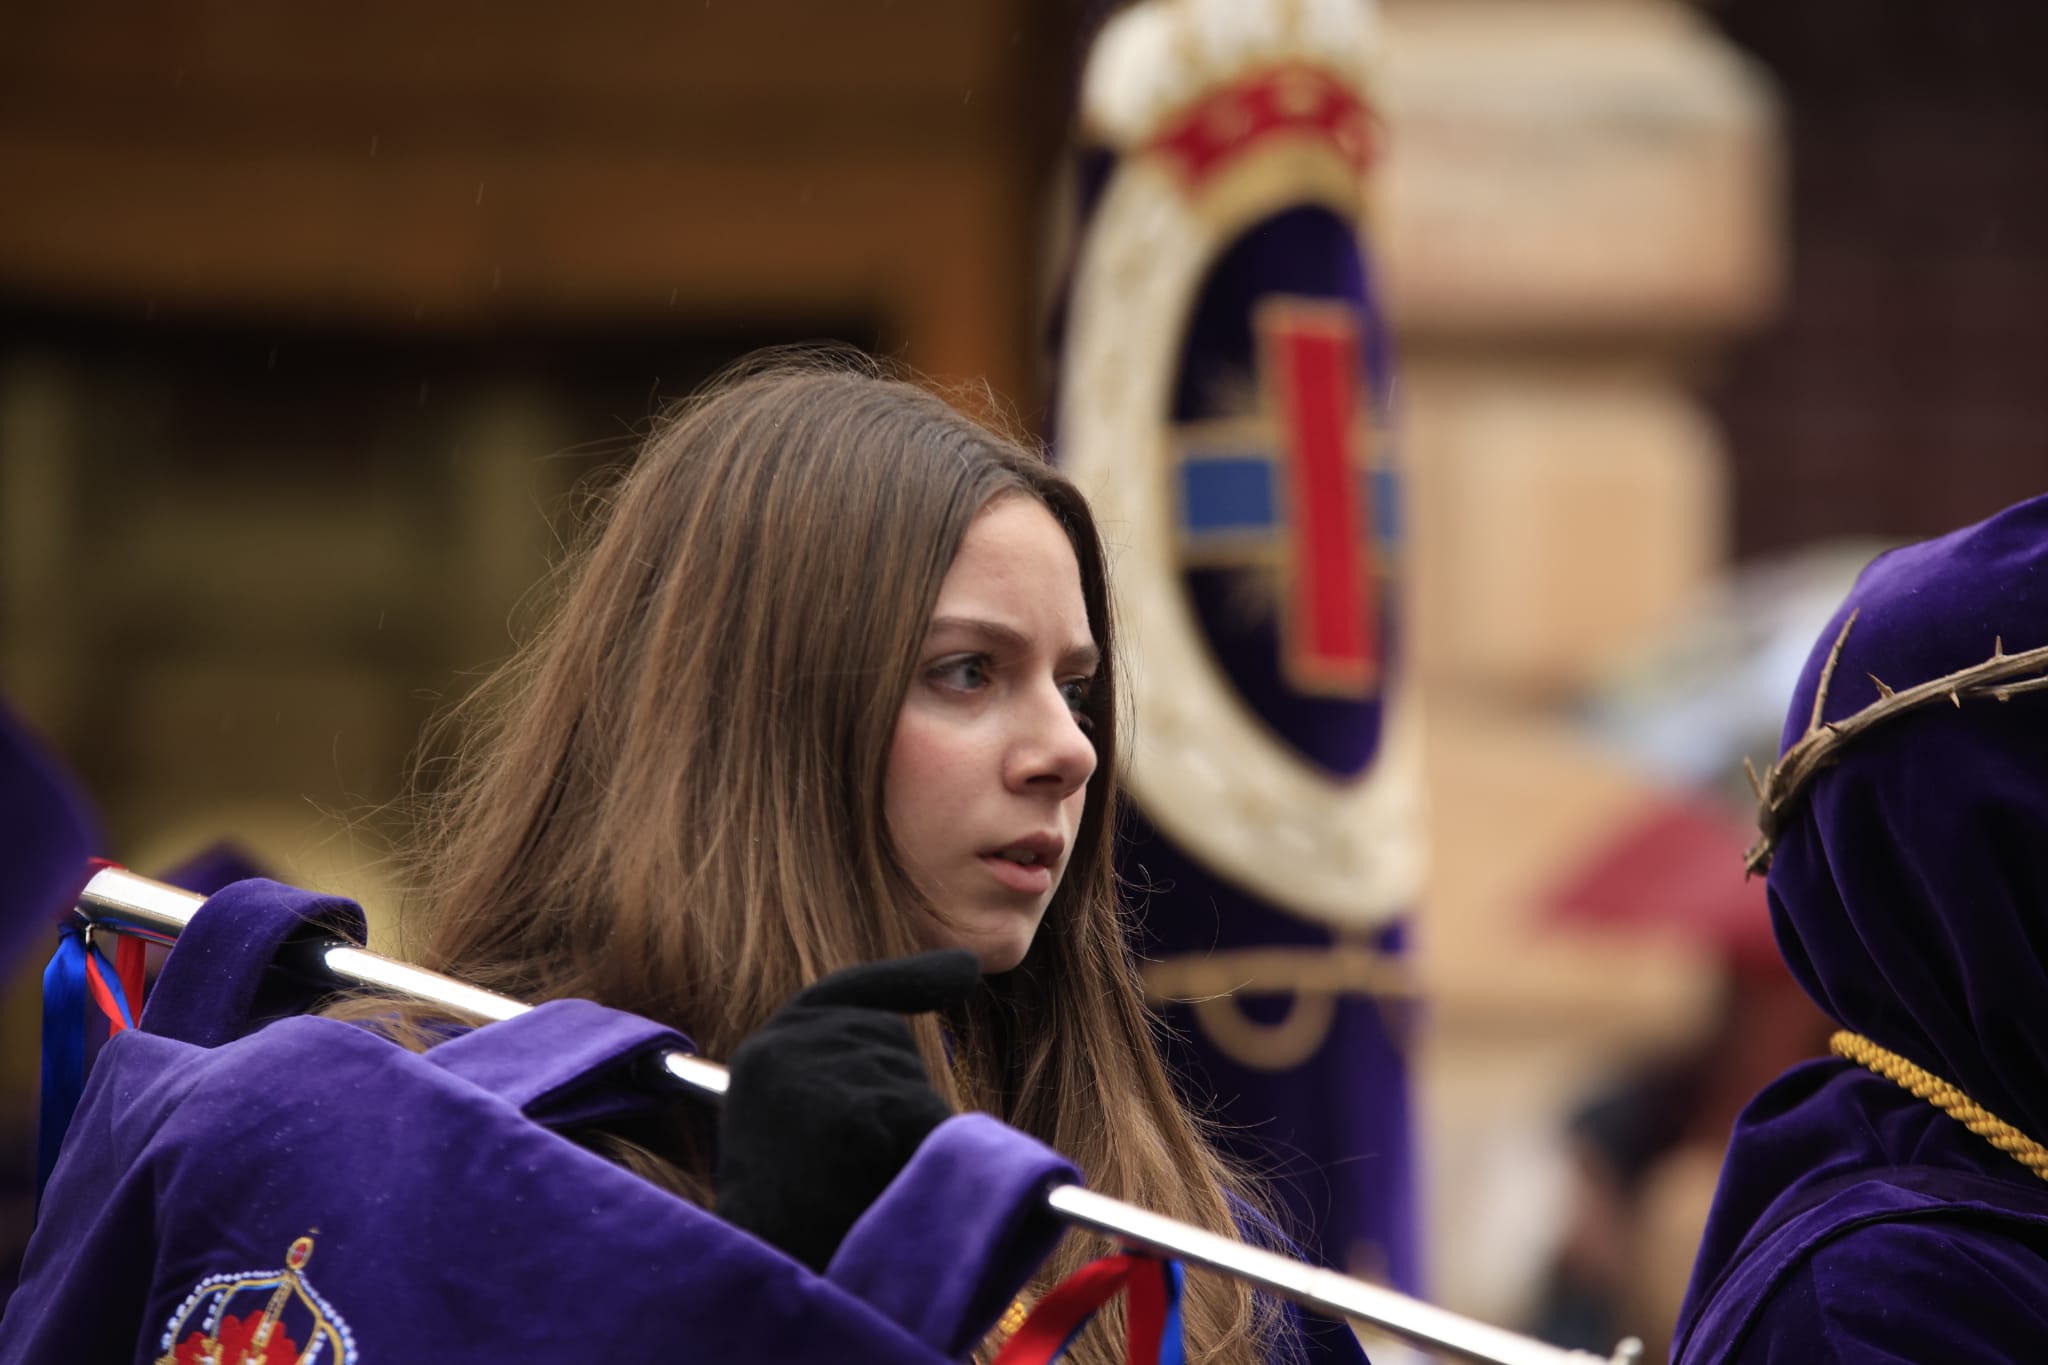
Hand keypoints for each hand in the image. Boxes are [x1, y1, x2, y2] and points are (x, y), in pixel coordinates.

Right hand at [713, 949, 980, 1271]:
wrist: (767, 1271)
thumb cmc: (782, 1218)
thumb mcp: (790, 1128)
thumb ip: (829, 1079)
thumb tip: (908, 1033)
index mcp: (767, 1053)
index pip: (847, 993)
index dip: (911, 979)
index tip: (966, 970)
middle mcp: (788, 1048)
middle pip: (889, 1043)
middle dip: (899, 1097)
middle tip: (857, 1168)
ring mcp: (824, 1076)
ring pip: (915, 1092)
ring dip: (911, 1139)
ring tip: (856, 1191)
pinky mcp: (860, 1114)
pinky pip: (933, 1128)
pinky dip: (930, 1163)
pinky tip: (886, 1194)